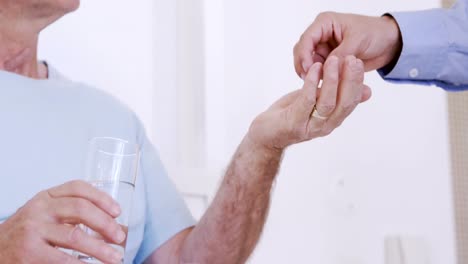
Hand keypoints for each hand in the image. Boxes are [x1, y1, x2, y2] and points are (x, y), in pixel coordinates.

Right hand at [0, 180, 125, 263]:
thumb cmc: (28, 233)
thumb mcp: (48, 215)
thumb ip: (76, 216)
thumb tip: (116, 228)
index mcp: (47, 196)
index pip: (78, 187)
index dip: (102, 197)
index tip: (117, 211)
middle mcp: (40, 209)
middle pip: (81, 208)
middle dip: (105, 223)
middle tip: (119, 237)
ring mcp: (33, 230)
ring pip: (75, 236)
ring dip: (100, 248)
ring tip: (114, 257)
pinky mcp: (30, 252)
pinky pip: (63, 259)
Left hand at [249, 55, 369, 149]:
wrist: (266, 134)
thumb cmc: (292, 114)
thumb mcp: (318, 102)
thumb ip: (338, 95)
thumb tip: (367, 90)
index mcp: (333, 119)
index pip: (351, 101)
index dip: (357, 82)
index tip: (358, 61)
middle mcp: (325, 125)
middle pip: (344, 103)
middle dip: (350, 80)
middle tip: (352, 59)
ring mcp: (310, 126)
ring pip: (327, 103)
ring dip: (332, 80)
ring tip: (333, 60)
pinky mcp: (294, 123)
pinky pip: (306, 101)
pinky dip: (312, 83)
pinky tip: (315, 68)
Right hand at [294, 12, 401, 77]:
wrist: (390, 43)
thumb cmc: (375, 33)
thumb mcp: (357, 42)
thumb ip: (340, 56)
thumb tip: (328, 73)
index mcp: (325, 23)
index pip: (306, 39)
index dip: (304, 55)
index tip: (308, 70)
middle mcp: (320, 35)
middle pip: (302, 52)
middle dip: (304, 67)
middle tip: (309, 81)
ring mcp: (324, 49)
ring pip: (309, 64)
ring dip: (313, 75)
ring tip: (320, 85)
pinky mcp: (329, 61)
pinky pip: (319, 71)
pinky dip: (321, 79)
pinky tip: (325, 87)